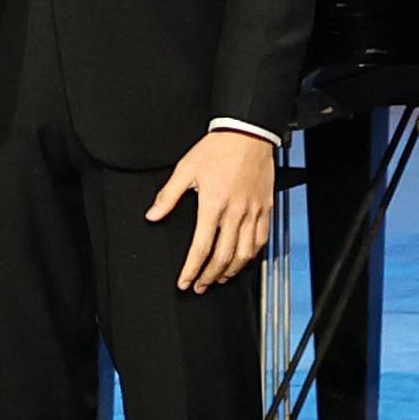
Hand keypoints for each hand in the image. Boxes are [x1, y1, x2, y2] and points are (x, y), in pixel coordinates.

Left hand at [146, 130, 278, 291]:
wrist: (248, 133)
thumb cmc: (219, 148)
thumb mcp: (186, 169)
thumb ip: (168, 196)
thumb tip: (153, 215)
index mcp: (213, 205)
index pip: (201, 248)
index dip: (191, 269)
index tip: (185, 282)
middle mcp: (235, 212)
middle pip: (223, 257)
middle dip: (209, 277)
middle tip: (200, 286)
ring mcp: (253, 212)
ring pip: (245, 253)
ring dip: (231, 270)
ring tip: (220, 278)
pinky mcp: (265, 208)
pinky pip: (261, 239)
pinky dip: (252, 255)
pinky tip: (243, 259)